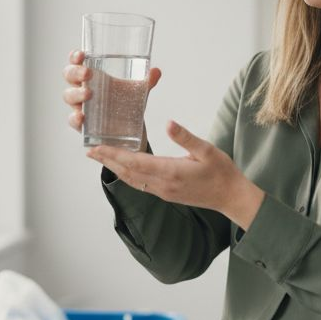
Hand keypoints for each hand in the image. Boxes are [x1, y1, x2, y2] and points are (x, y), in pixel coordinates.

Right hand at [62, 49, 161, 142]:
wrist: (129, 130)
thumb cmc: (127, 104)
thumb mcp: (138, 91)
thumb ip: (147, 81)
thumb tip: (156, 71)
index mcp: (92, 76)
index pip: (77, 62)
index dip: (75, 57)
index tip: (82, 54)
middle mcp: (83, 88)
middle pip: (69, 76)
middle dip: (75, 73)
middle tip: (88, 74)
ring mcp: (80, 106)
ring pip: (68, 96)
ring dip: (76, 94)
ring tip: (88, 95)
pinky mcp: (82, 124)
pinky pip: (72, 120)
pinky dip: (75, 118)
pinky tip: (81, 117)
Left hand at [86, 120, 265, 228]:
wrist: (231, 197)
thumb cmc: (222, 172)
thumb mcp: (207, 150)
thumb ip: (186, 137)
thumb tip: (169, 123)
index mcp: (171, 172)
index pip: (135, 162)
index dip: (114, 155)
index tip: (97, 148)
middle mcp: (163, 185)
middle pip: (128, 173)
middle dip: (108, 161)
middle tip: (89, 150)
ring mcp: (163, 192)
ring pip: (132, 180)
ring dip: (115, 168)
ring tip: (100, 158)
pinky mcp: (166, 194)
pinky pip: (140, 184)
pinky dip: (127, 174)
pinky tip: (122, 168)